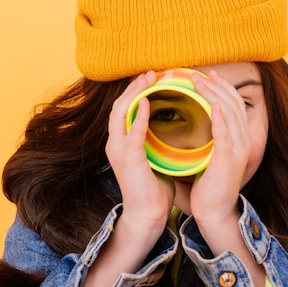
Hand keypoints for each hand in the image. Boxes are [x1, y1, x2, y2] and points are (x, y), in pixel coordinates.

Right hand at [106, 72, 175, 235]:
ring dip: (135, 93)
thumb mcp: (154, 158)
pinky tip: (148, 102)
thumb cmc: (154, 189)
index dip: (136, 91)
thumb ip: (155, 141)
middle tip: (151, 71)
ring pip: (121, 113)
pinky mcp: (128, 159)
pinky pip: (132, 133)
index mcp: (122, 143)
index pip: (125, 109)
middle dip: (134, 86)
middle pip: (119, 105)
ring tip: (148, 78)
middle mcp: (116, 143)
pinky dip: (139, 116)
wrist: (148, 215)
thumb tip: (171, 126)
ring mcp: (119, 151)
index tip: (152, 78)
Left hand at [188, 70, 251, 225]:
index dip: (222, 88)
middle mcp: (243, 141)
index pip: (234, 105)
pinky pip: (226, 133)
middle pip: (233, 104)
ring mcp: (238, 150)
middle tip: (199, 74)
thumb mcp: (212, 157)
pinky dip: (221, 117)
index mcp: (239, 139)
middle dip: (217, 86)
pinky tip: (215, 105)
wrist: (214, 212)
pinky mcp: (228, 159)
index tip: (207, 76)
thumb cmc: (209, 186)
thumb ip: (210, 139)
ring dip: (214, 94)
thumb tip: (196, 123)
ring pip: (230, 113)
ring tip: (199, 81)